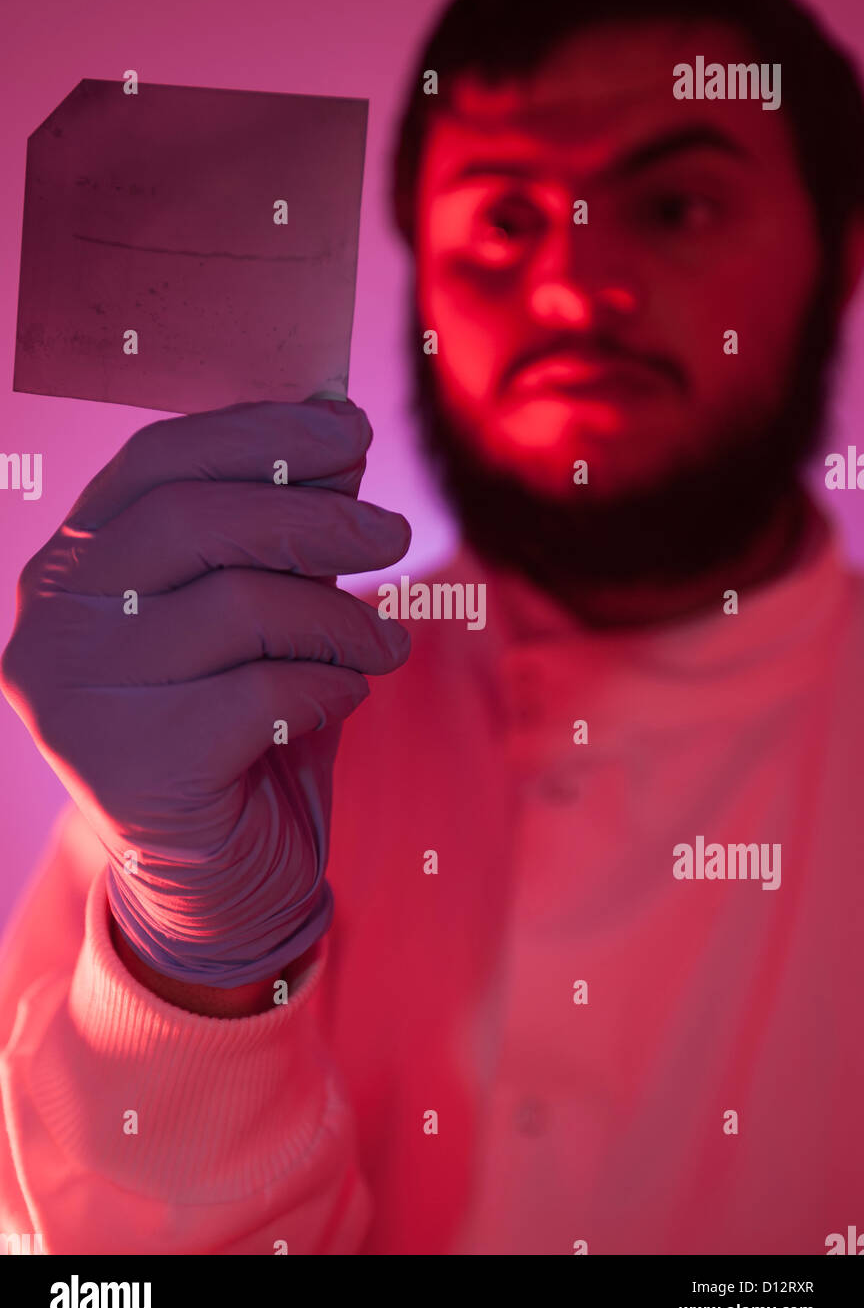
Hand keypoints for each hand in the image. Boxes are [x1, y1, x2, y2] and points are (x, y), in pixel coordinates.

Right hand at [1, 398, 410, 986]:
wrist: (222, 877)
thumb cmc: (241, 724)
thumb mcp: (259, 612)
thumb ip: (278, 531)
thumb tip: (342, 429)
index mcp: (71, 567)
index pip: (153, 463)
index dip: (257, 433)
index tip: (348, 430)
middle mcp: (53, 626)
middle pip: (191, 521)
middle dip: (312, 517)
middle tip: (394, 534)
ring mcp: (78, 700)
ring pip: (237, 607)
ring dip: (338, 618)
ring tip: (385, 643)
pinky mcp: (130, 768)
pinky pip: (262, 692)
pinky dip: (329, 686)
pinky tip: (346, 698)